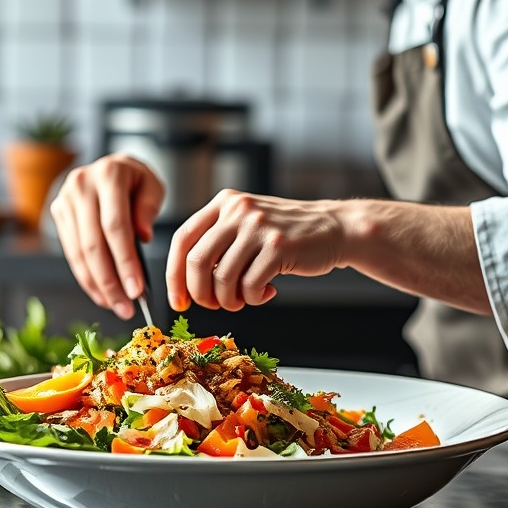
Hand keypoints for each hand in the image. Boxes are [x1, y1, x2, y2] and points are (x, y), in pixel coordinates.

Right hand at [50, 153, 164, 318]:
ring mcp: (65, 198)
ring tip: (116, 306)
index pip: (115, 225)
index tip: (137, 290)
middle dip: (110, 281)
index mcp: (109, 173)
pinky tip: (101, 294)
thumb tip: (143, 238)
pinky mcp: (58, 212)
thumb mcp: (153, 185)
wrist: (110, 165)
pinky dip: (86, 277)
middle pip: (93, 243)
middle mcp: (81, 184)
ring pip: (78, 252)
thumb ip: (149, 208)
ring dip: (97, 285)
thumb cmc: (136, 180)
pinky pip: (71, 252)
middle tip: (126, 307)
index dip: (125, 261)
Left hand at [166, 190, 344, 311]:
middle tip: (213, 305)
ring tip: (243, 299)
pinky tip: (266, 292)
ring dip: (229, 300)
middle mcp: (238, 210)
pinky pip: (249, 286)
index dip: (174, 274)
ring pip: (222, 278)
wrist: (334, 228)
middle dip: (200, 293)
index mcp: (224, 202)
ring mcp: (258, 227)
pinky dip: (253, 298)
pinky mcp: (278, 246)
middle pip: (196, 261)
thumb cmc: (286, 233)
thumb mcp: (247, 223)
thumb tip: (186, 282)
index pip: (182, 239)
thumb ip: (218, 241)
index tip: (179, 300)